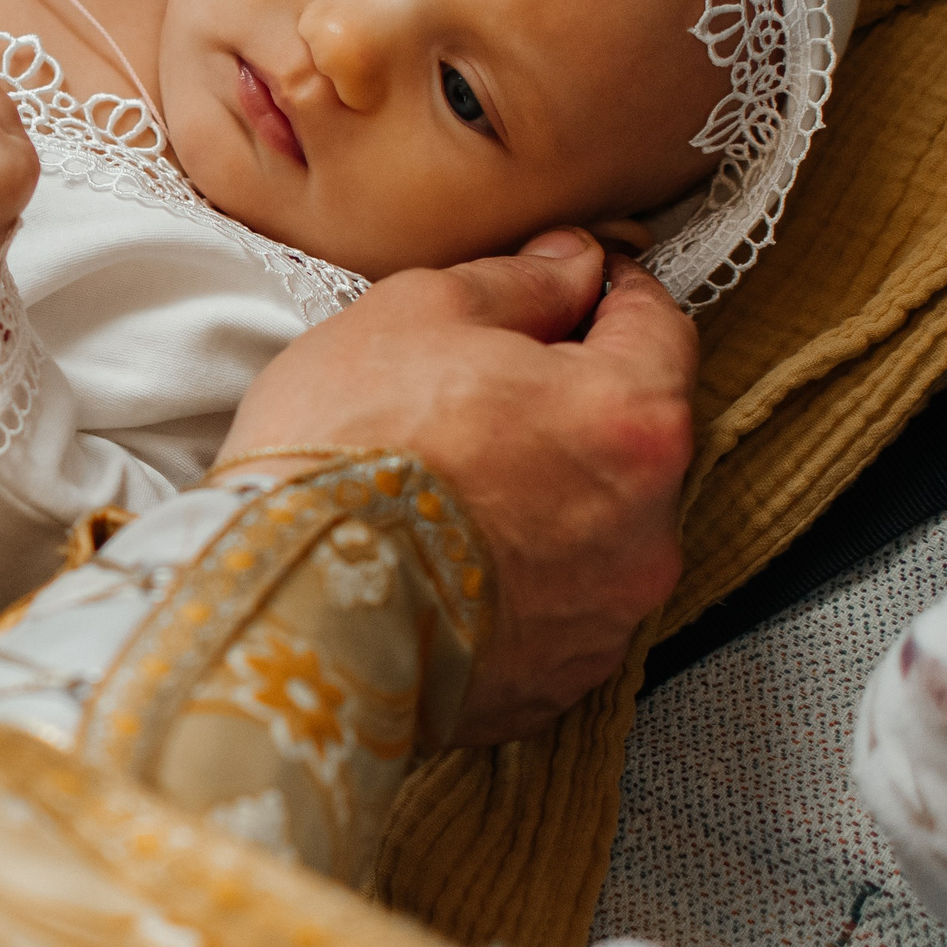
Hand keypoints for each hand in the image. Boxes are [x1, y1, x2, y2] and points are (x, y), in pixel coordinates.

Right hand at [220, 229, 694, 744]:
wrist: (287, 605)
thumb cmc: (348, 444)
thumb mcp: (419, 312)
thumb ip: (520, 282)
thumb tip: (573, 265)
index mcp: (631, 418)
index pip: (660, 327)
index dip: (612, 293)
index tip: (575, 283)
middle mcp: (649, 525)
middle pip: (633, 434)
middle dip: (573, 404)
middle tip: (481, 388)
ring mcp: (610, 614)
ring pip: (600, 525)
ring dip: (550, 496)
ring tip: (453, 485)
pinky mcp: (562, 681)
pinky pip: (560, 606)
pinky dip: (521, 578)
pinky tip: (447, 557)